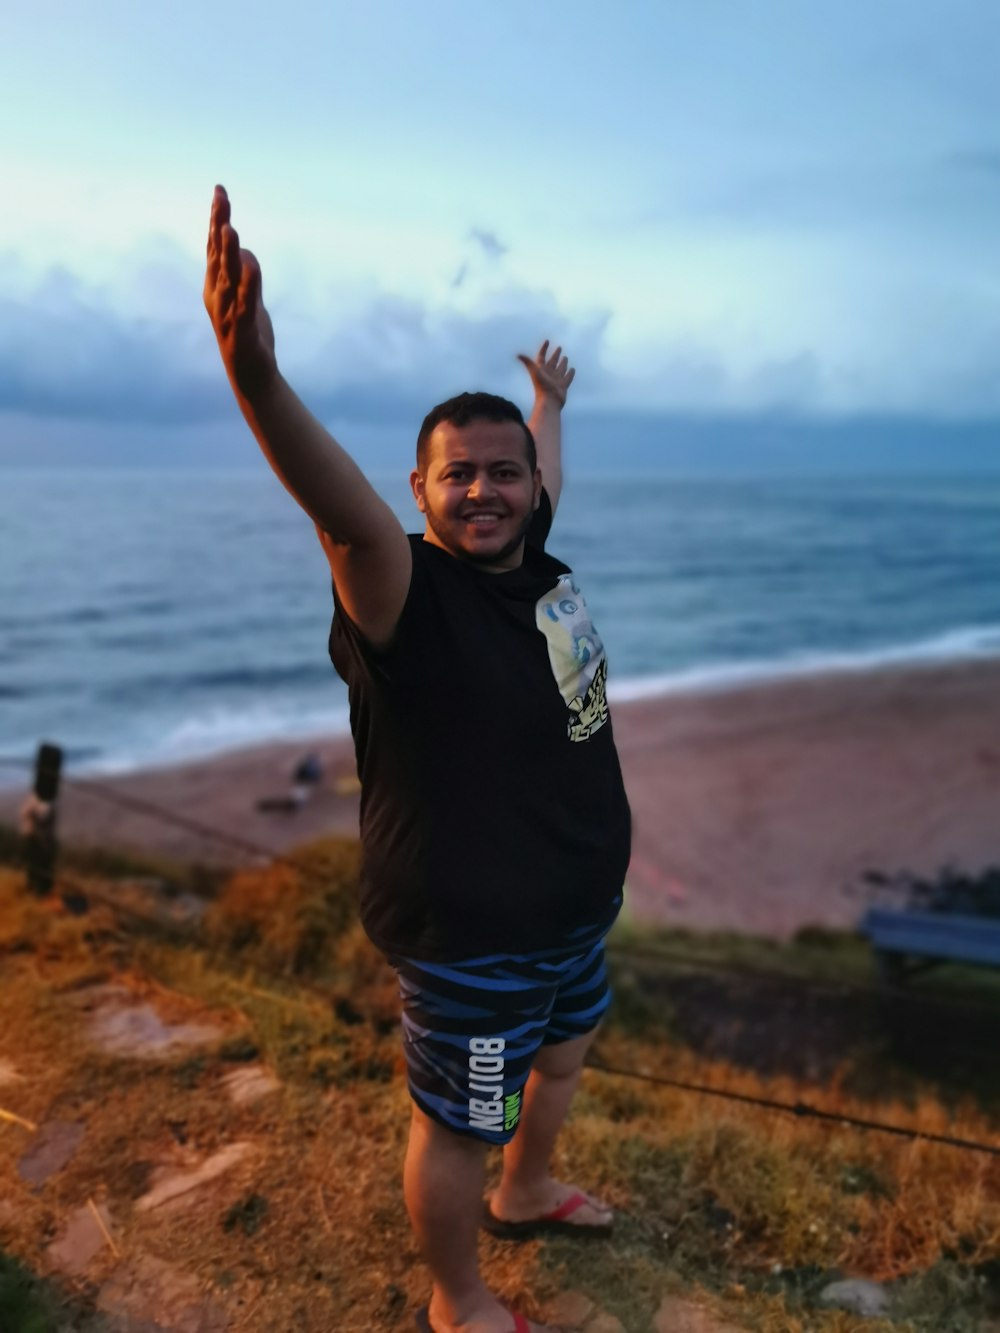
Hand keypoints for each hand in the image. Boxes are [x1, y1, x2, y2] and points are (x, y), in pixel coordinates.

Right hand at [204, 185, 276, 392]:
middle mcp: (217, 296)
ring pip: (227, 277)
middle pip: (217, 254)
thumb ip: (246, 275)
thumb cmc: (247, 336)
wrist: (251, 377)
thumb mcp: (247, 300)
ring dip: (227, 252)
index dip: (216, 218)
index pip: (214, 246)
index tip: (220, 190)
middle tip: (220, 195)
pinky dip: (248, 285)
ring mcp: (227, 313)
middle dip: (218, 223)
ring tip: (229, 228)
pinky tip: (251, 266)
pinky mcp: (242, 330)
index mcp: (215, 286)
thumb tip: (243, 250)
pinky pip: (245, 304)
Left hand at [517, 340, 574, 407]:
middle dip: (555, 355)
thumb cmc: (541, 386)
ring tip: (565, 358)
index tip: (547, 341)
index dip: (544, 349)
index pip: (542, 356)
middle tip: (559, 348)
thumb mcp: (534, 372)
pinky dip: (570, 373)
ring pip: (560, 369)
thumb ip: (527, 362)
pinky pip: (568, 377)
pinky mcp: (563, 386)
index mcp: (541, 370)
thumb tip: (518, 355)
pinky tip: (572, 369)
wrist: (549, 401)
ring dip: (563, 363)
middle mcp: (549, 374)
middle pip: (552, 362)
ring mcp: (556, 380)